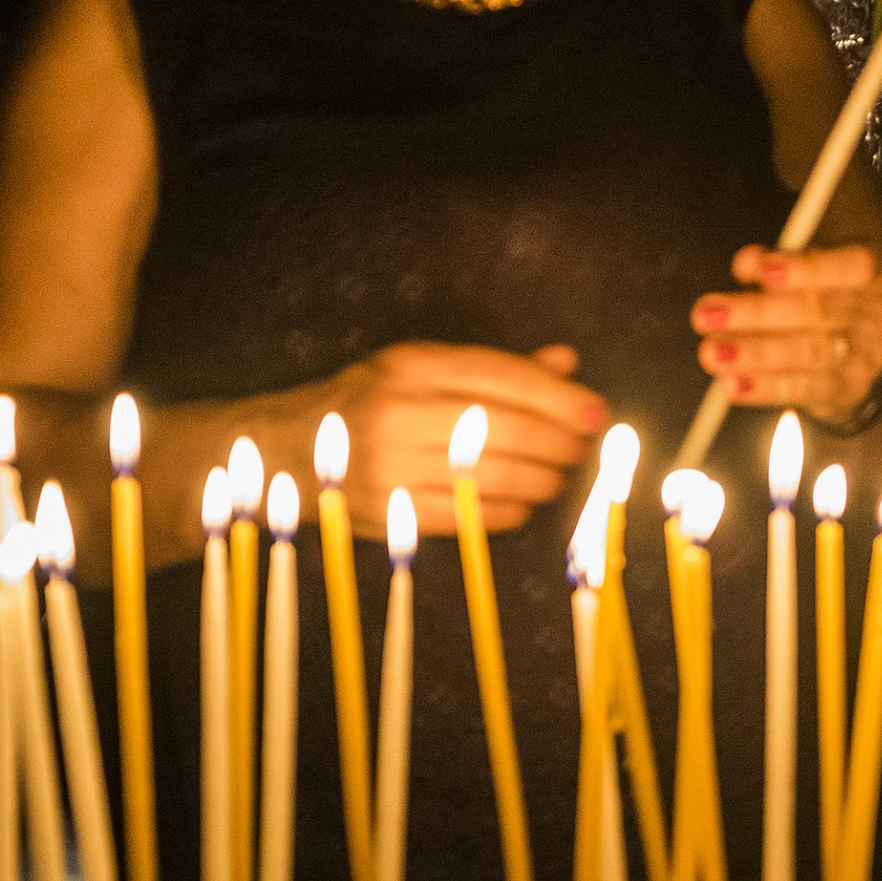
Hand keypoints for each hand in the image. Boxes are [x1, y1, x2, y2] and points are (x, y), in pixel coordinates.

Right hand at [328, 342, 608, 536]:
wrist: (286, 448)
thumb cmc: (368, 401)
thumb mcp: (420, 367)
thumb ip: (493, 367)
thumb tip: (564, 364)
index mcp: (411, 366)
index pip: (503, 377)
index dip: (558, 398)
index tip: (595, 412)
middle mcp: (399, 411)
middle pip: (506, 429)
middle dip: (557, 443)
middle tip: (579, 450)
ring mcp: (391, 464)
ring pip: (493, 477)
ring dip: (540, 480)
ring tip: (555, 477)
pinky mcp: (390, 510)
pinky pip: (469, 516)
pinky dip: (508, 512)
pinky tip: (521, 503)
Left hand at [689, 243, 881, 424]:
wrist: (859, 350)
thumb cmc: (824, 297)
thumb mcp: (806, 271)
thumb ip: (775, 264)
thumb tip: (745, 264)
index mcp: (873, 274)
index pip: (852, 265)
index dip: (808, 268)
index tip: (763, 270)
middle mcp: (877, 314)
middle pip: (819, 312)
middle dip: (758, 313)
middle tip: (708, 315)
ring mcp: (868, 356)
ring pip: (810, 353)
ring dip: (755, 354)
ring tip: (713, 352)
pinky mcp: (850, 389)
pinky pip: (807, 390)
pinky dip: (766, 388)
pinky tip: (734, 383)